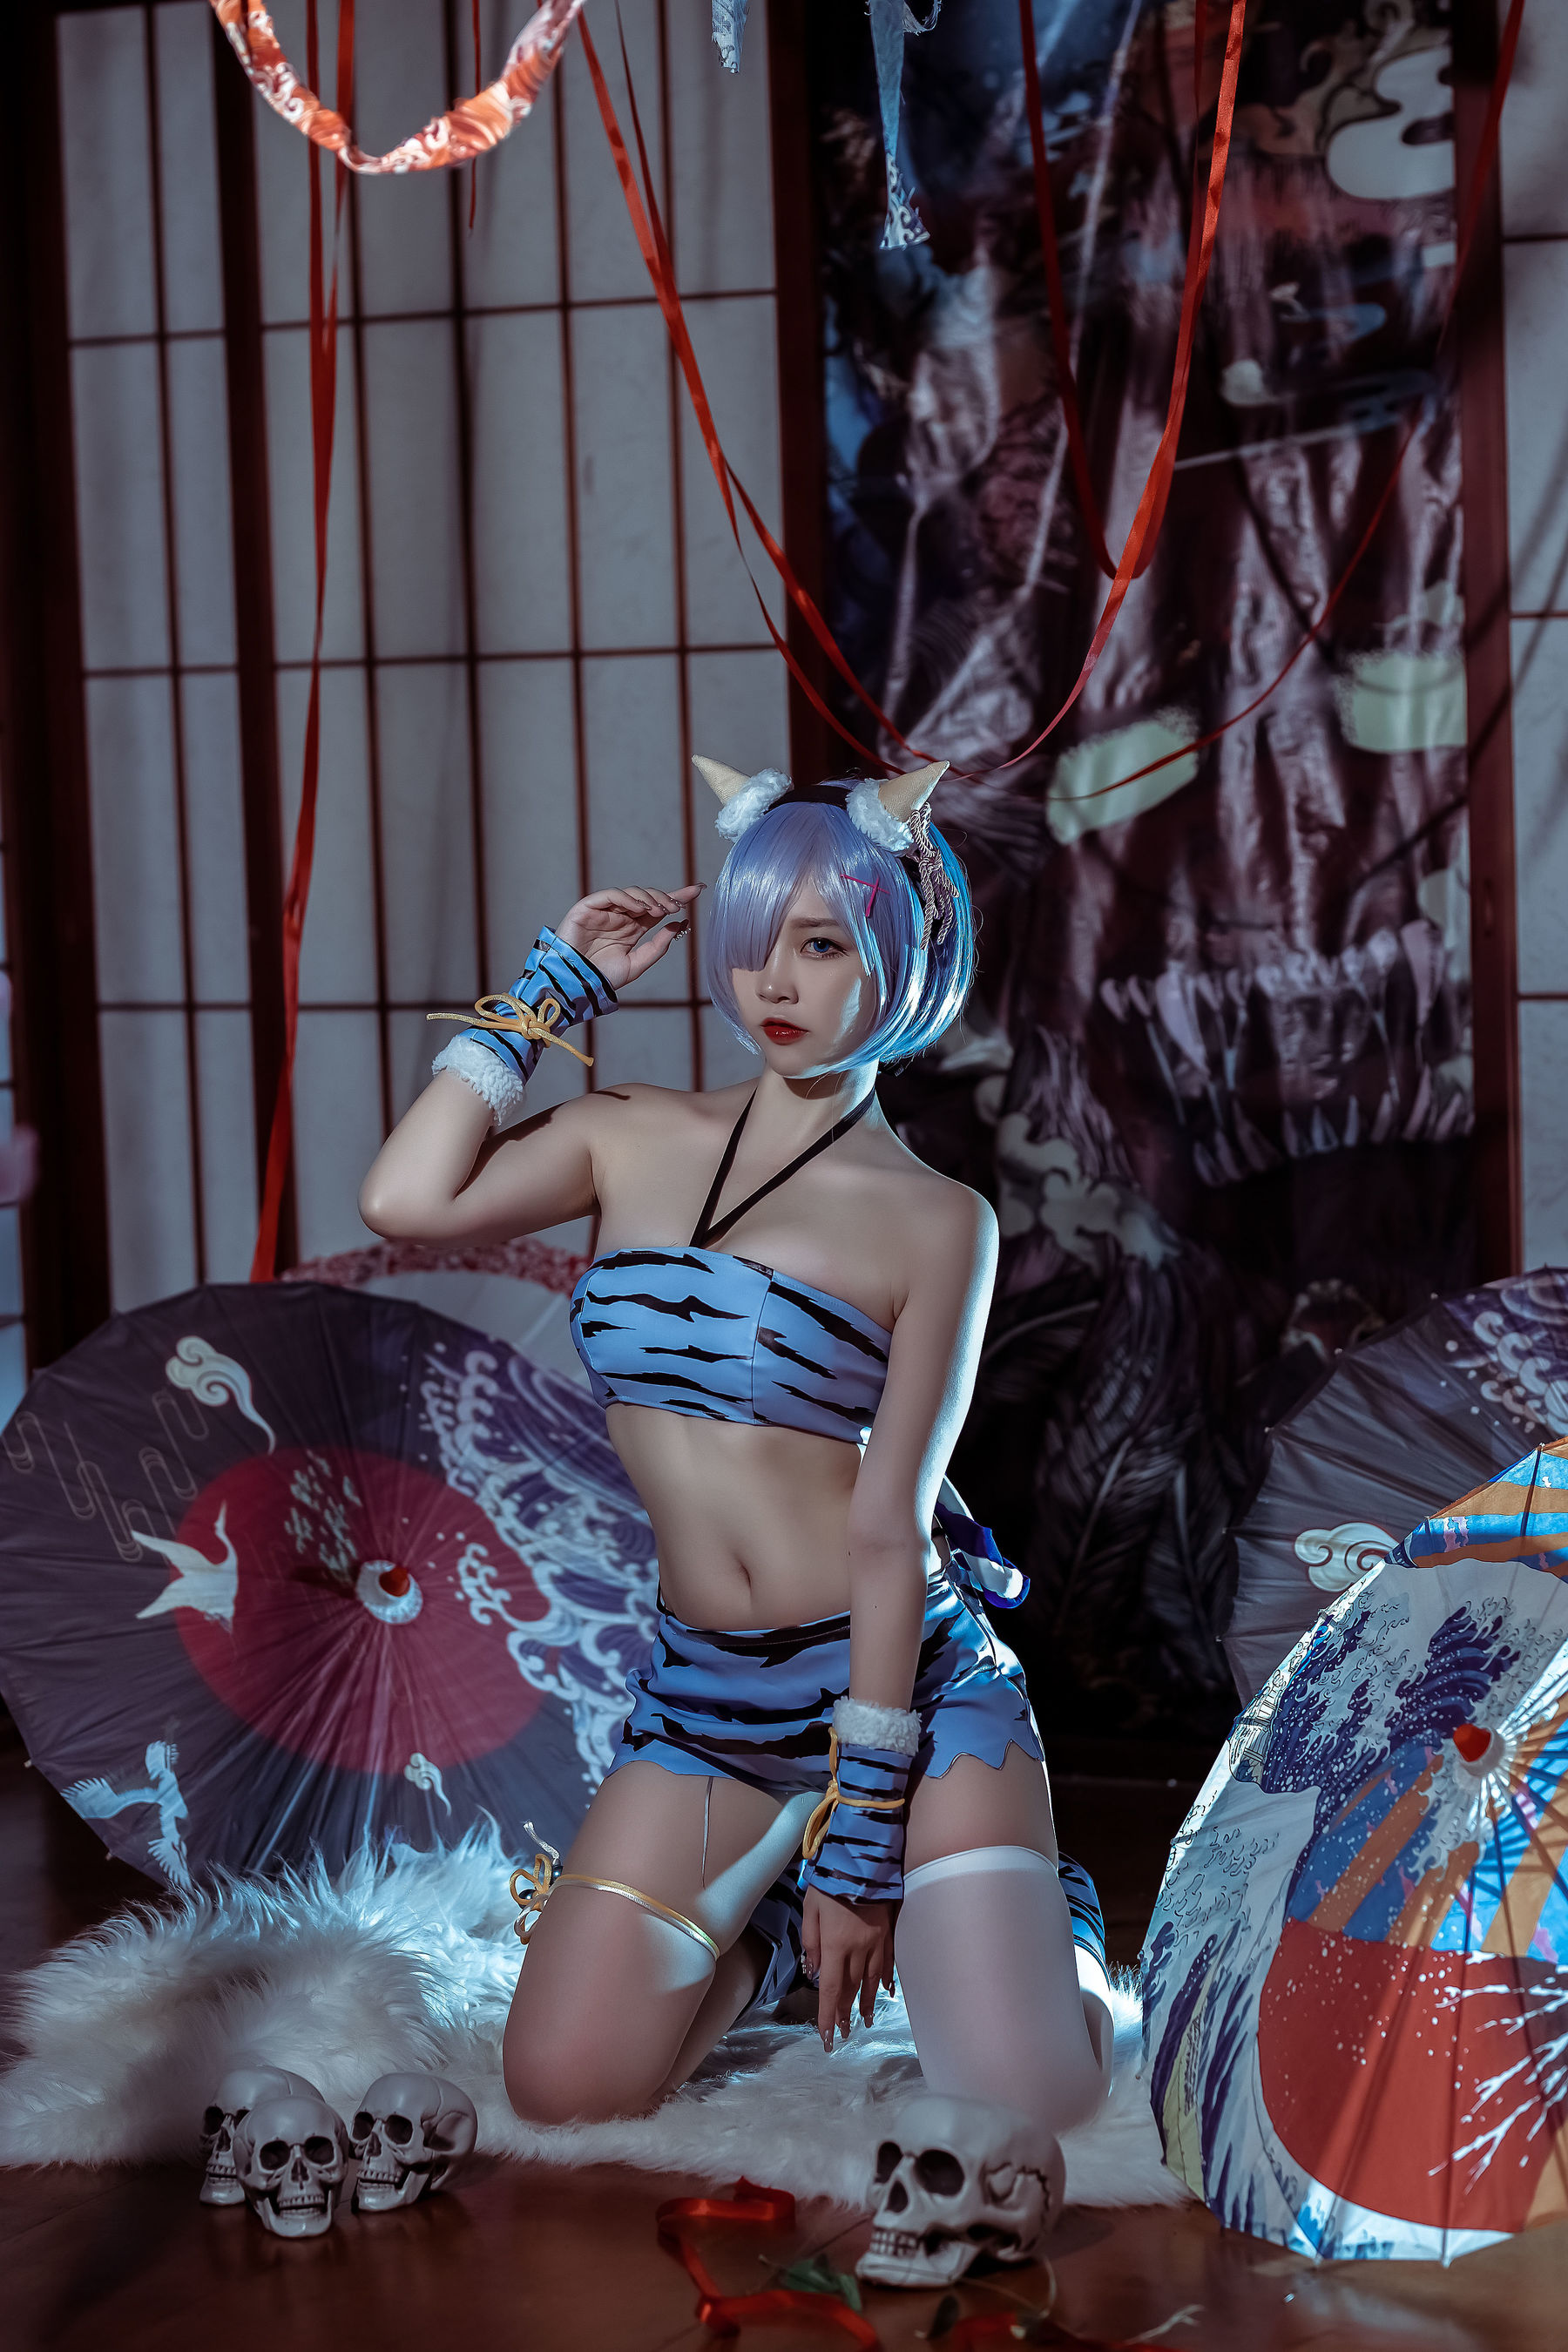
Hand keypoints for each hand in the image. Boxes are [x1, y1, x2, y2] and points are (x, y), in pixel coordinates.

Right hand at [554, 885, 702, 990]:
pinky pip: (610, 895)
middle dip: (665, 898)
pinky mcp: (588, 908)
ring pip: (631, 893)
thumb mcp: (637, 964)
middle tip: (678, 907)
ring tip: (660, 911)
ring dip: (649, 899)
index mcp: (633, 928)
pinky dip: (627, 898)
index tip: (698, 890)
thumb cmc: (601, 977)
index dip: (678, 897)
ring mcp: (605, 911)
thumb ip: (658, 946)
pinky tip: (640, 908)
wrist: (575, 984)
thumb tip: (679, 925)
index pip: (659, 908)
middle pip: (648, 898)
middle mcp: (621, 917)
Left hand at [802, 1888, 895, 2050]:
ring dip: (866, 2003)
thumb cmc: (831, 1883)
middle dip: (844, 2013)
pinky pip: (887, 1964)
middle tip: (842, 2032)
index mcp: (836, 1946)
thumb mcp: (810, 1909)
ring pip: (870, 1981)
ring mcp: (876, 1943)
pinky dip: (885, 1981)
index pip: (829, 1990)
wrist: (863, 1861)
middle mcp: (858, 1950)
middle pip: (850, 1989)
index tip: (826, 2038)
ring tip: (865, 2021)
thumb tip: (813, 1972)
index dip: (827, 2016)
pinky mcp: (888, 1934)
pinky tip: (885, 1992)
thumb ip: (811, 1943)